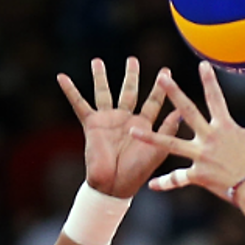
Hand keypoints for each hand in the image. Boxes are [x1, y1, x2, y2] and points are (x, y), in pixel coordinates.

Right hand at [58, 57, 179, 197]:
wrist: (114, 184)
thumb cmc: (138, 171)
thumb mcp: (158, 149)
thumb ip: (168, 129)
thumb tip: (182, 112)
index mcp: (143, 125)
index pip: (153, 101)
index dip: (160, 88)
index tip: (166, 70)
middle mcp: (125, 119)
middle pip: (128, 92)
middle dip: (130, 76)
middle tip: (132, 60)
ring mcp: (108, 120)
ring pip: (104, 93)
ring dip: (100, 78)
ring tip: (97, 61)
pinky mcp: (92, 124)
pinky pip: (79, 104)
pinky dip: (70, 91)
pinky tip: (62, 77)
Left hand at [129, 61, 244, 201]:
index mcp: (226, 127)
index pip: (215, 98)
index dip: (208, 80)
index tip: (200, 64)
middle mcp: (209, 139)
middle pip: (187, 111)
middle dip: (173, 93)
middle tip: (160, 78)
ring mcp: (201, 157)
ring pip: (170, 144)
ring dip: (150, 137)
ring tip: (132, 130)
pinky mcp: (198, 176)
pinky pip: (179, 179)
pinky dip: (166, 183)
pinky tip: (151, 185)